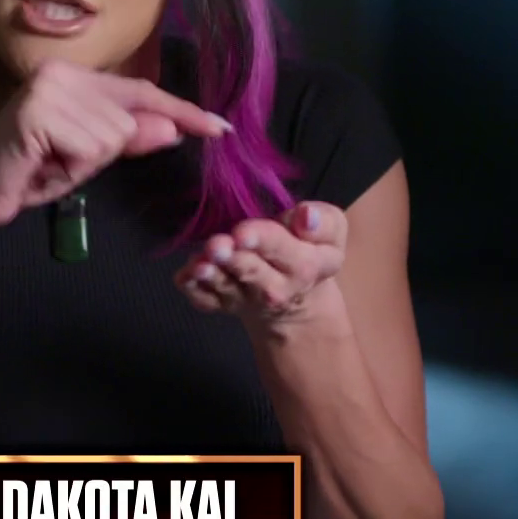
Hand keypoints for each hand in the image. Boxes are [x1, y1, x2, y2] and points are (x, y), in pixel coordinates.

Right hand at [0, 59, 231, 228]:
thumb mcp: (88, 157)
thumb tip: (173, 129)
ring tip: (49, 163)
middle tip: (59, 162)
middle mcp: (63, 72)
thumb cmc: (29, 173)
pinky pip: (92, 149)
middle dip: (104, 153)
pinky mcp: (40, 112)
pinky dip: (73, 169)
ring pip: (114, 136)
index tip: (218, 128)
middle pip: (130, 120)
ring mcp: (51, 88)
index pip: (141, 92)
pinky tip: (42, 164)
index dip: (181, 111)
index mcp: (75, 76)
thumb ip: (128, 139)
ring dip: (85, 163)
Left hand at [176, 202, 345, 323]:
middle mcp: (273, 287)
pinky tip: (185, 275)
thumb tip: (306, 215)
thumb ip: (323, 221)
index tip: (243, 231)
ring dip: (210, 275)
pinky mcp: (222, 303)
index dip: (262, 239)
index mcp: (304, 264)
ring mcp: (244, 298)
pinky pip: (205, 300)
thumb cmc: (311, 250)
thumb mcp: (332, 232)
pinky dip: (193, 289)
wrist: (297, 297)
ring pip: (224, 287)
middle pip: (251, 272)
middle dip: (233, 258)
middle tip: (218, 245)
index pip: (282, 249)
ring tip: (200, 264)